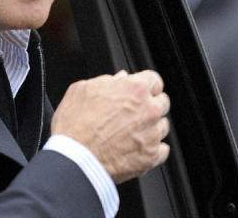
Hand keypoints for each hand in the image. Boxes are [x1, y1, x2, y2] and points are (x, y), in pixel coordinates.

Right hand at [51, 70, 170, 182]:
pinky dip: (152, 149)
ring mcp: (152, 134)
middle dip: (150, 104)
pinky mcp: (151, 156)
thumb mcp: (82, 90)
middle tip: (132, 112)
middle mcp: (149, 110)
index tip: (139, 91)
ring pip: (162, 126)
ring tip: (129, 133)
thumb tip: (119, 79)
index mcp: (134, 89)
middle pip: (162, 102)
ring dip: (151, 127)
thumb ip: (106, 81)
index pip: (154, 80)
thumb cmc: (74, 124)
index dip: (145, 85)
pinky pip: (161, 150)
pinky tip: (135, 149)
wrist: (75, 158)